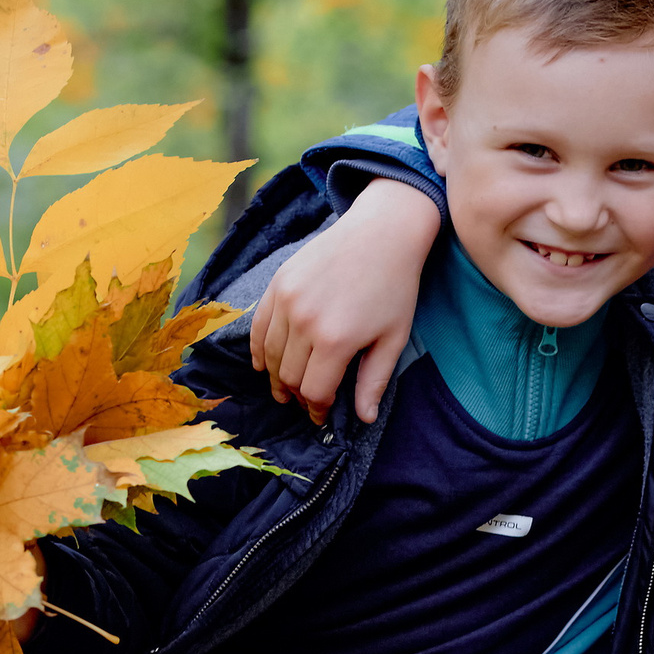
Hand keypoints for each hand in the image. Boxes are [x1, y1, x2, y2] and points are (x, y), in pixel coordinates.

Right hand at [249, 178, 440, 423]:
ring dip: (276, 377)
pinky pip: (259, 327)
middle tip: (305, 403)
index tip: (321, 415)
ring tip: (284, 389)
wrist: (380, 234)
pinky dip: (259, 350)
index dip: (316, 409)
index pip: (314, 391)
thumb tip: (365, 419)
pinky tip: (264, 365)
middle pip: (290, 376)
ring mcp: (287, 301)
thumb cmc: (394, 288)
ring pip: (271, 355)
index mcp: (337, 340)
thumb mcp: (393, 339)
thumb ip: (374, 381)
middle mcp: (305, 322)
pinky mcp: (278, 284)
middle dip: (297, 396)